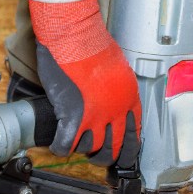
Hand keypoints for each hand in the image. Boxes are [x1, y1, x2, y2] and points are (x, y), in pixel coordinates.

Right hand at [29, 0, 141, 166]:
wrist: (74, 36)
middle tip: (96, 157)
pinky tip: (59, 144)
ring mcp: (94, 116)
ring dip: (81, 149)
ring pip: (90, 149)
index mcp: (129, 98)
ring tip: (75, 143)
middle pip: (113, 149)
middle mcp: (115, 111)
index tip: (122, 156)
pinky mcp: (72, 117)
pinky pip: (66, 146)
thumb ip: (116, 89)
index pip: (133, 135)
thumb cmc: (92, 43)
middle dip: (104, 157)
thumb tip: (110, 100)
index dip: (127, 150)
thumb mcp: (117, 67)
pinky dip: (60, 147)